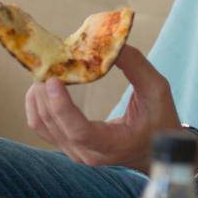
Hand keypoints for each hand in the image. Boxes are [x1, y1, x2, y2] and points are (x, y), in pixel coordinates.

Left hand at [24, 47, 181, 170]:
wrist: (155, 149)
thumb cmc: (160, 120)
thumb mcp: (157, 90)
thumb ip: (136, 66)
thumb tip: (110, 43)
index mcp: (113, 145)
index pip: (79, 131)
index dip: (62, 107)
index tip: (53, 80)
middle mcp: (88, 153)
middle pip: (53, 124)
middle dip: (44, 92)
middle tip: (48, 61)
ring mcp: (74, 152)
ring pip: (41, 124)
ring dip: (37, 95)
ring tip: (47, 69)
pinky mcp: (67, 146)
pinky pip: (41, 126)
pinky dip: (38, 103)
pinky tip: (46, 83)